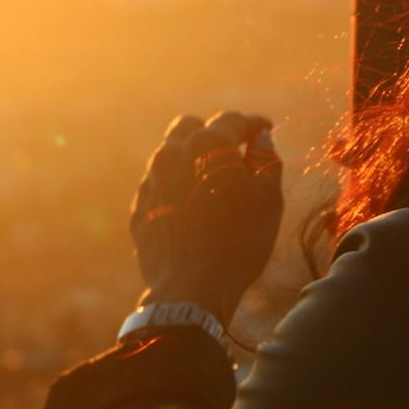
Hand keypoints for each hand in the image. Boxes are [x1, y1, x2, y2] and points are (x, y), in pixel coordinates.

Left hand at [128, 110, 284, 323]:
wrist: (191, 289)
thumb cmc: (239, 241)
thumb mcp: (268, 198)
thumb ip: (266, 159)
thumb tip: (260, 138)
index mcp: (207, 143)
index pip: (233, 120)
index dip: (254, 123)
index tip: (266, 129)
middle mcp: (171, 154)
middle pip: (191, 127)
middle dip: (213, 132)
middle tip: (234, 151)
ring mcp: (150, 181)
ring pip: (170, 156)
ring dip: (191, 160)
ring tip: (214, 183)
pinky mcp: (140, 208)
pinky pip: (159, 186)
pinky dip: (177, 188)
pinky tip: (193, 209)